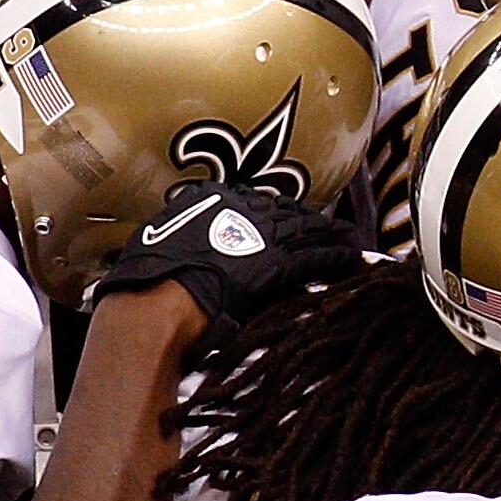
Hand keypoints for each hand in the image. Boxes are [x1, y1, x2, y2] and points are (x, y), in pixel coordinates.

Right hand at [93, 183, 363, 337]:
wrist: (158, 300)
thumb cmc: (148, 277)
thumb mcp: (156, 237)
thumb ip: (178, 228)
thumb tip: (180, 231)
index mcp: (210, 199)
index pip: (254, 200)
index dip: (277, 209)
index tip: (290, 214)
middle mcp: (241, 210)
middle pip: (287, 211)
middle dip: (312, 220)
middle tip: (333, 225)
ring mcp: (262, 235)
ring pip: (308, 229)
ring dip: (332, 234)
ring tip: (351, 237)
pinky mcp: (278, 263)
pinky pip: (315, 256)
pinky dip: (336, 256)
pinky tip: (351, 257)